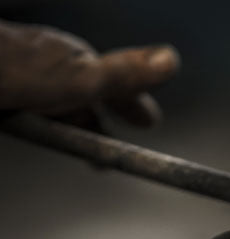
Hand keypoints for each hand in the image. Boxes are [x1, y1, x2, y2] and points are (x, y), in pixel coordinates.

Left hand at [0, 19, 178, 127]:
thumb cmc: (14, 70)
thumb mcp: (81, 79)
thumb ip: (124, 74)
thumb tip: (171, 60)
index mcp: (75, 63)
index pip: (117, 86)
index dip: (134, 107)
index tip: (150, 123)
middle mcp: (50, 67)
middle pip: (85, 98)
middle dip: (103, 120)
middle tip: (115, 144)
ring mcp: (24, 78)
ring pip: (57, 103)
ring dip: (72, 122)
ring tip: (82, 144)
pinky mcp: (6, 91)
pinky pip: (31, 109)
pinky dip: (43, 121)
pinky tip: (38, 128)